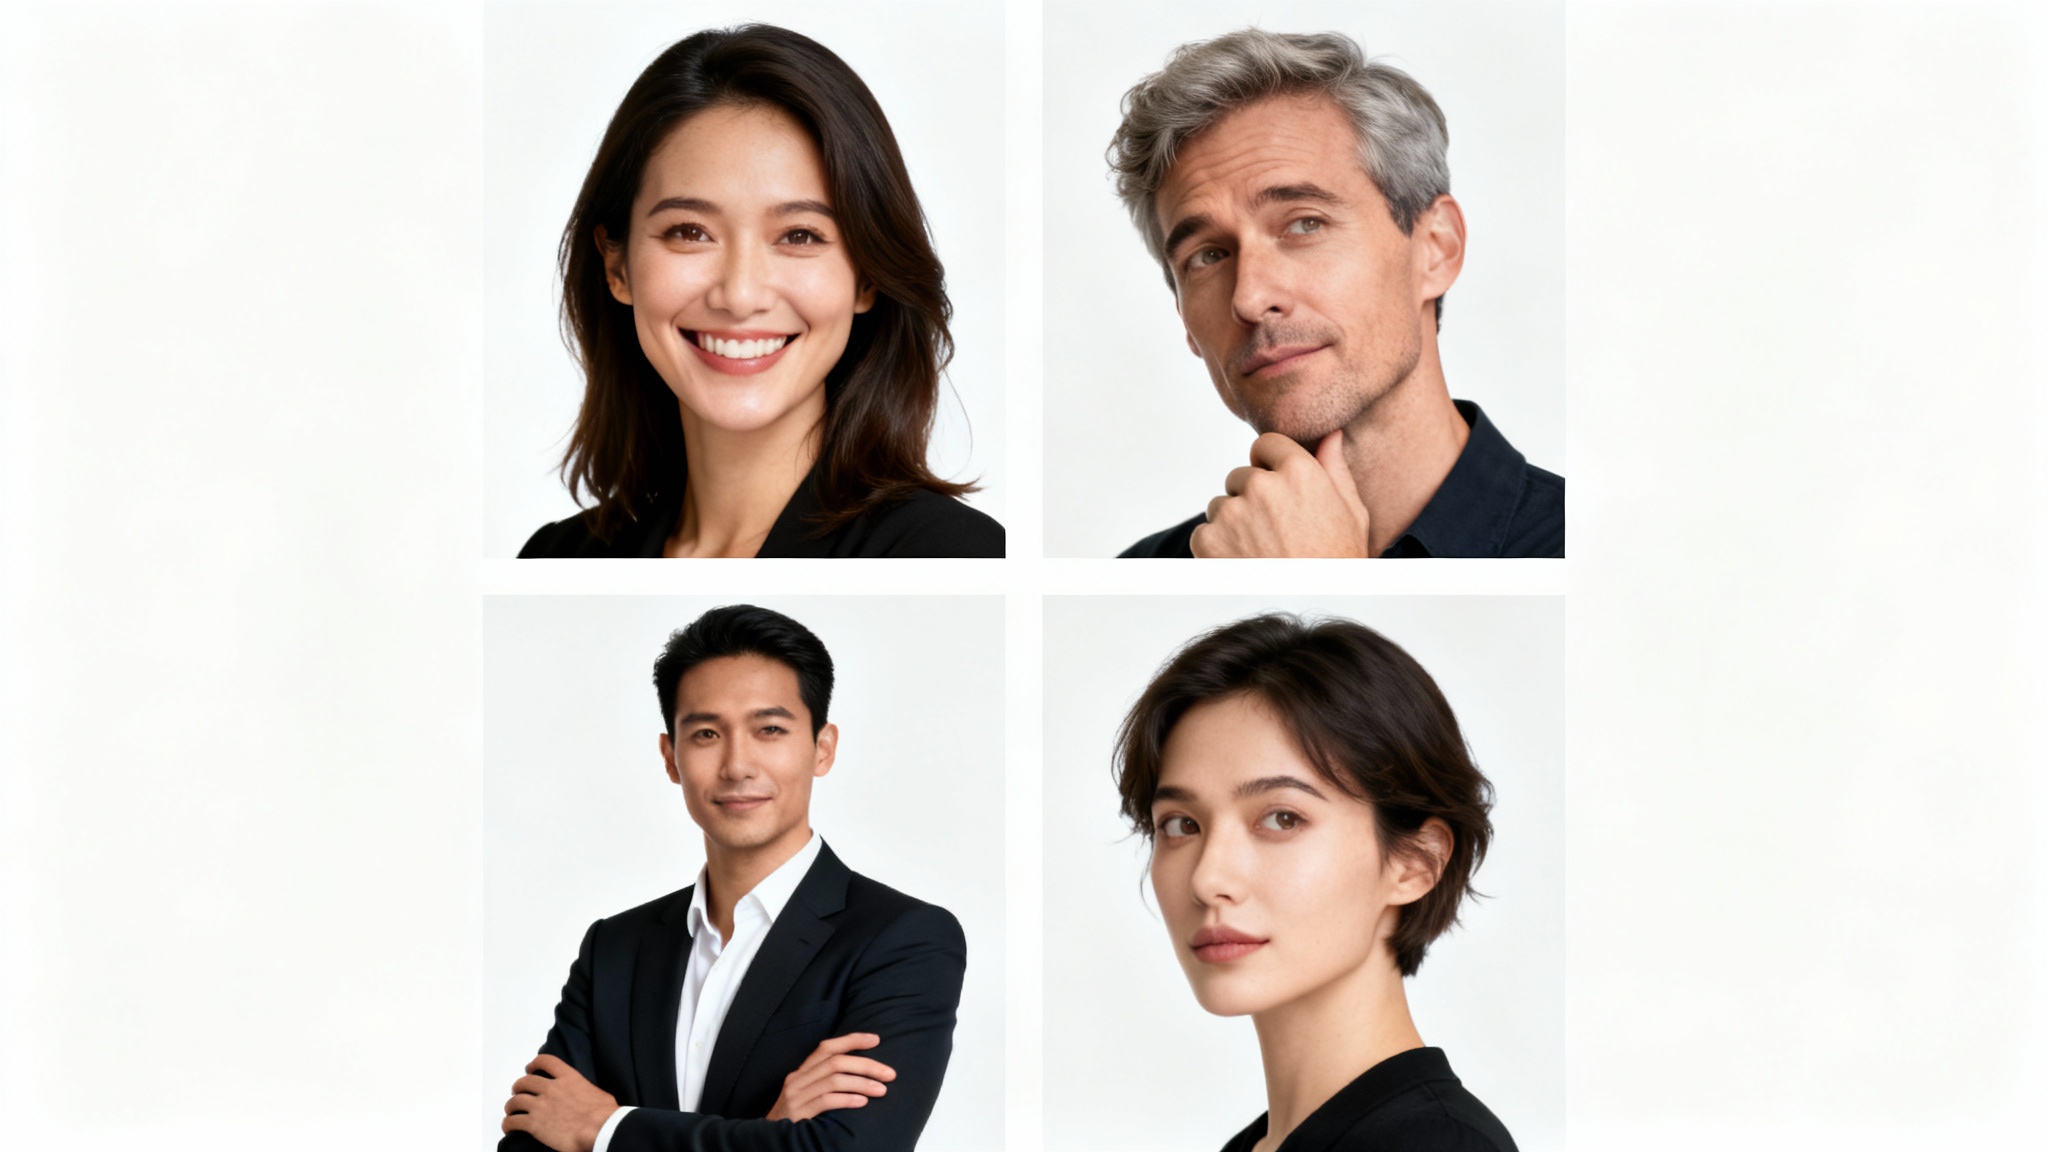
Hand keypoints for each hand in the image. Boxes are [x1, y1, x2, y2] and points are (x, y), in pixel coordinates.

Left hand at [502, 1054, 617, 1151]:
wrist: (600, 1131)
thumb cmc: (605, 1115)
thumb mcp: (599, 1095)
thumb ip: (586, 1092)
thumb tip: (589, 1098)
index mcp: (569, 1078)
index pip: (546, 1062)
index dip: (534, 1064)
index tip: (530, 1069)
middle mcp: (551, 1088)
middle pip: (525, 1082)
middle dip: (519, 1087)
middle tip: (519, 1092)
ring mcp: (541, 1106)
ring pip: (515, 1101)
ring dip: (511, 1106)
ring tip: (511, 1111)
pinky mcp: (534, 1124)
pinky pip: (513, 1121)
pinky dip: (508, 1124)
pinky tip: (509, 1127)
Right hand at [766, 1031, 896, 1120]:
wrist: (769, 1141)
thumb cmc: (796, 1117)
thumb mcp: (808, 1094)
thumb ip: (827, 1082)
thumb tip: (862, 1072)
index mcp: (802, 1072)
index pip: (827, 1047)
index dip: (852, 1040)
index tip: (876, 1040)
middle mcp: (798, 1079)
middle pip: (836, 1062)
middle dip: (867, 1065)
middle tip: (890, 1074)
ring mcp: (796, 1096)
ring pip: (834, 1080)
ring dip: (862, 1083)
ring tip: (881, 1090)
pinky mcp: (798, 1113)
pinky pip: (826, 1101)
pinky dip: (847, 1099)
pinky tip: (862, 1102)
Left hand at [1190, 430, 1371, 556]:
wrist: (1314, 612)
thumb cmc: (1337, 565)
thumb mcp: (1351, 513)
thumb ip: (1335, 468)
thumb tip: (1329, 434)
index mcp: (1299, 472)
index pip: (1265, 444)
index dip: (1270, 466)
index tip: (1278, 489)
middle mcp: (1262, 486)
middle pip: (1240, 476)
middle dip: (1251, 498)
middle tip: (1274, 532)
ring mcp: (1233, 514)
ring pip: (1221, 506)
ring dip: (1233, 524)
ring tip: (1261, 553)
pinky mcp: (1210, 541)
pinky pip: (1205, 533)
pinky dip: (1217, 550)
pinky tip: (1245, 566)